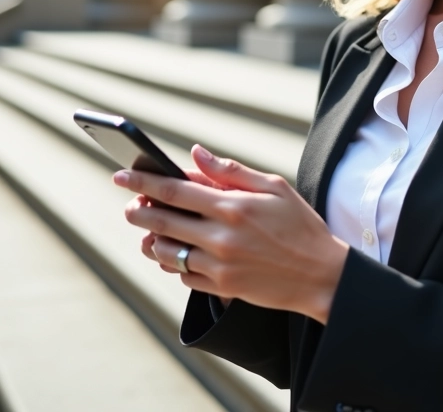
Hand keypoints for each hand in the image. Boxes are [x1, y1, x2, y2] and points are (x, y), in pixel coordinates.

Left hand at [115, 145, 349, 323]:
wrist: (321, 275)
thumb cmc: (300, 225)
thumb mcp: (274, 187)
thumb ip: (231, 171)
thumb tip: (195, 153)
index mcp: (232, 206)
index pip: (173, 190)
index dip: (142, 181)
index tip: (122, 175)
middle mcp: (221, 237)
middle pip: (161, 222)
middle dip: (138, 211)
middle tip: (130, 206)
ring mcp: (219, 266)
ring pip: (166, 253)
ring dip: (152, 241)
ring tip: (151, 232)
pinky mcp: (223, 288)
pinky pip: (184, 277)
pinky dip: (176, 264)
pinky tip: (180, 254)